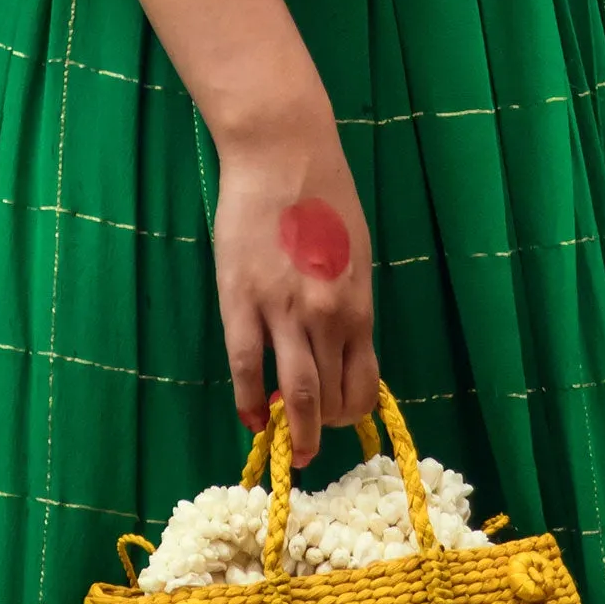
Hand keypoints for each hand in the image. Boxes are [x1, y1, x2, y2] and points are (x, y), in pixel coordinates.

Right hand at [210, 110, 375, 456]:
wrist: (283, 153)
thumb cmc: (325, 195)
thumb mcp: (356, 253)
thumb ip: (348, 303)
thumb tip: (341, 345)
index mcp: (359, 305)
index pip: (363, 382)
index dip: (353, 413)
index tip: (341, 422)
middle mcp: (328, 318)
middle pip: (330, 397)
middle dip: (324, 430)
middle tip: (313, 445)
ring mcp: (283, 312)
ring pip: (294, 393)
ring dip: (295, 431)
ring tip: (290, 450)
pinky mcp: (241, 301)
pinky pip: (245, 367)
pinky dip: (250, 402)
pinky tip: (253, 419)